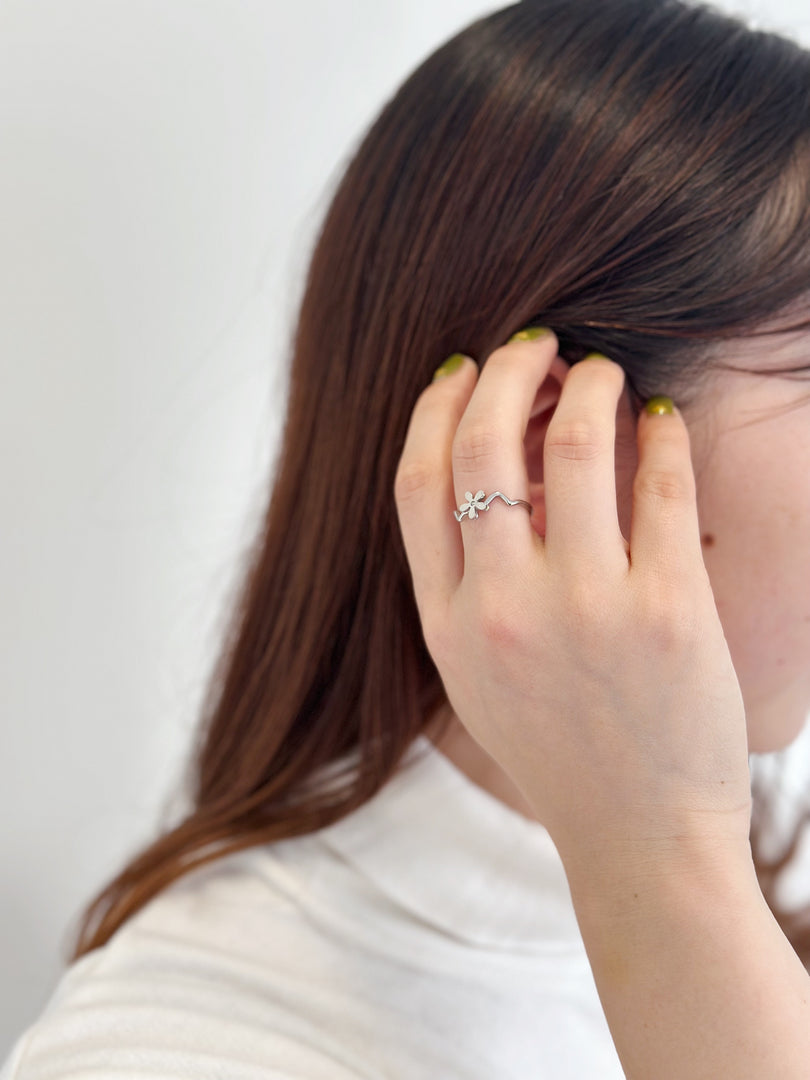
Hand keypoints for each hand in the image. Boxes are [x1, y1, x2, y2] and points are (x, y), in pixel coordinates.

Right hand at [394, 329, 751, 882]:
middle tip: (538, 346)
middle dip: (507, 369)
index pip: (418, 480)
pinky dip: (662, 432)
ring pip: (573, 442)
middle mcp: (503, 609)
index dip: (435, 405)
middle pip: (483, 442)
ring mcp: (586, 609)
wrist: (640, 840)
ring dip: (589, 382)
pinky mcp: (669, 609)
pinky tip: (663, 417)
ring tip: (604, 371)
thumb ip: (464, 584)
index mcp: (446, 624)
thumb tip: (491, 467)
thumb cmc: (559, 754)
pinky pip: (661, 482)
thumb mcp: (476, 677)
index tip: (461, 369)